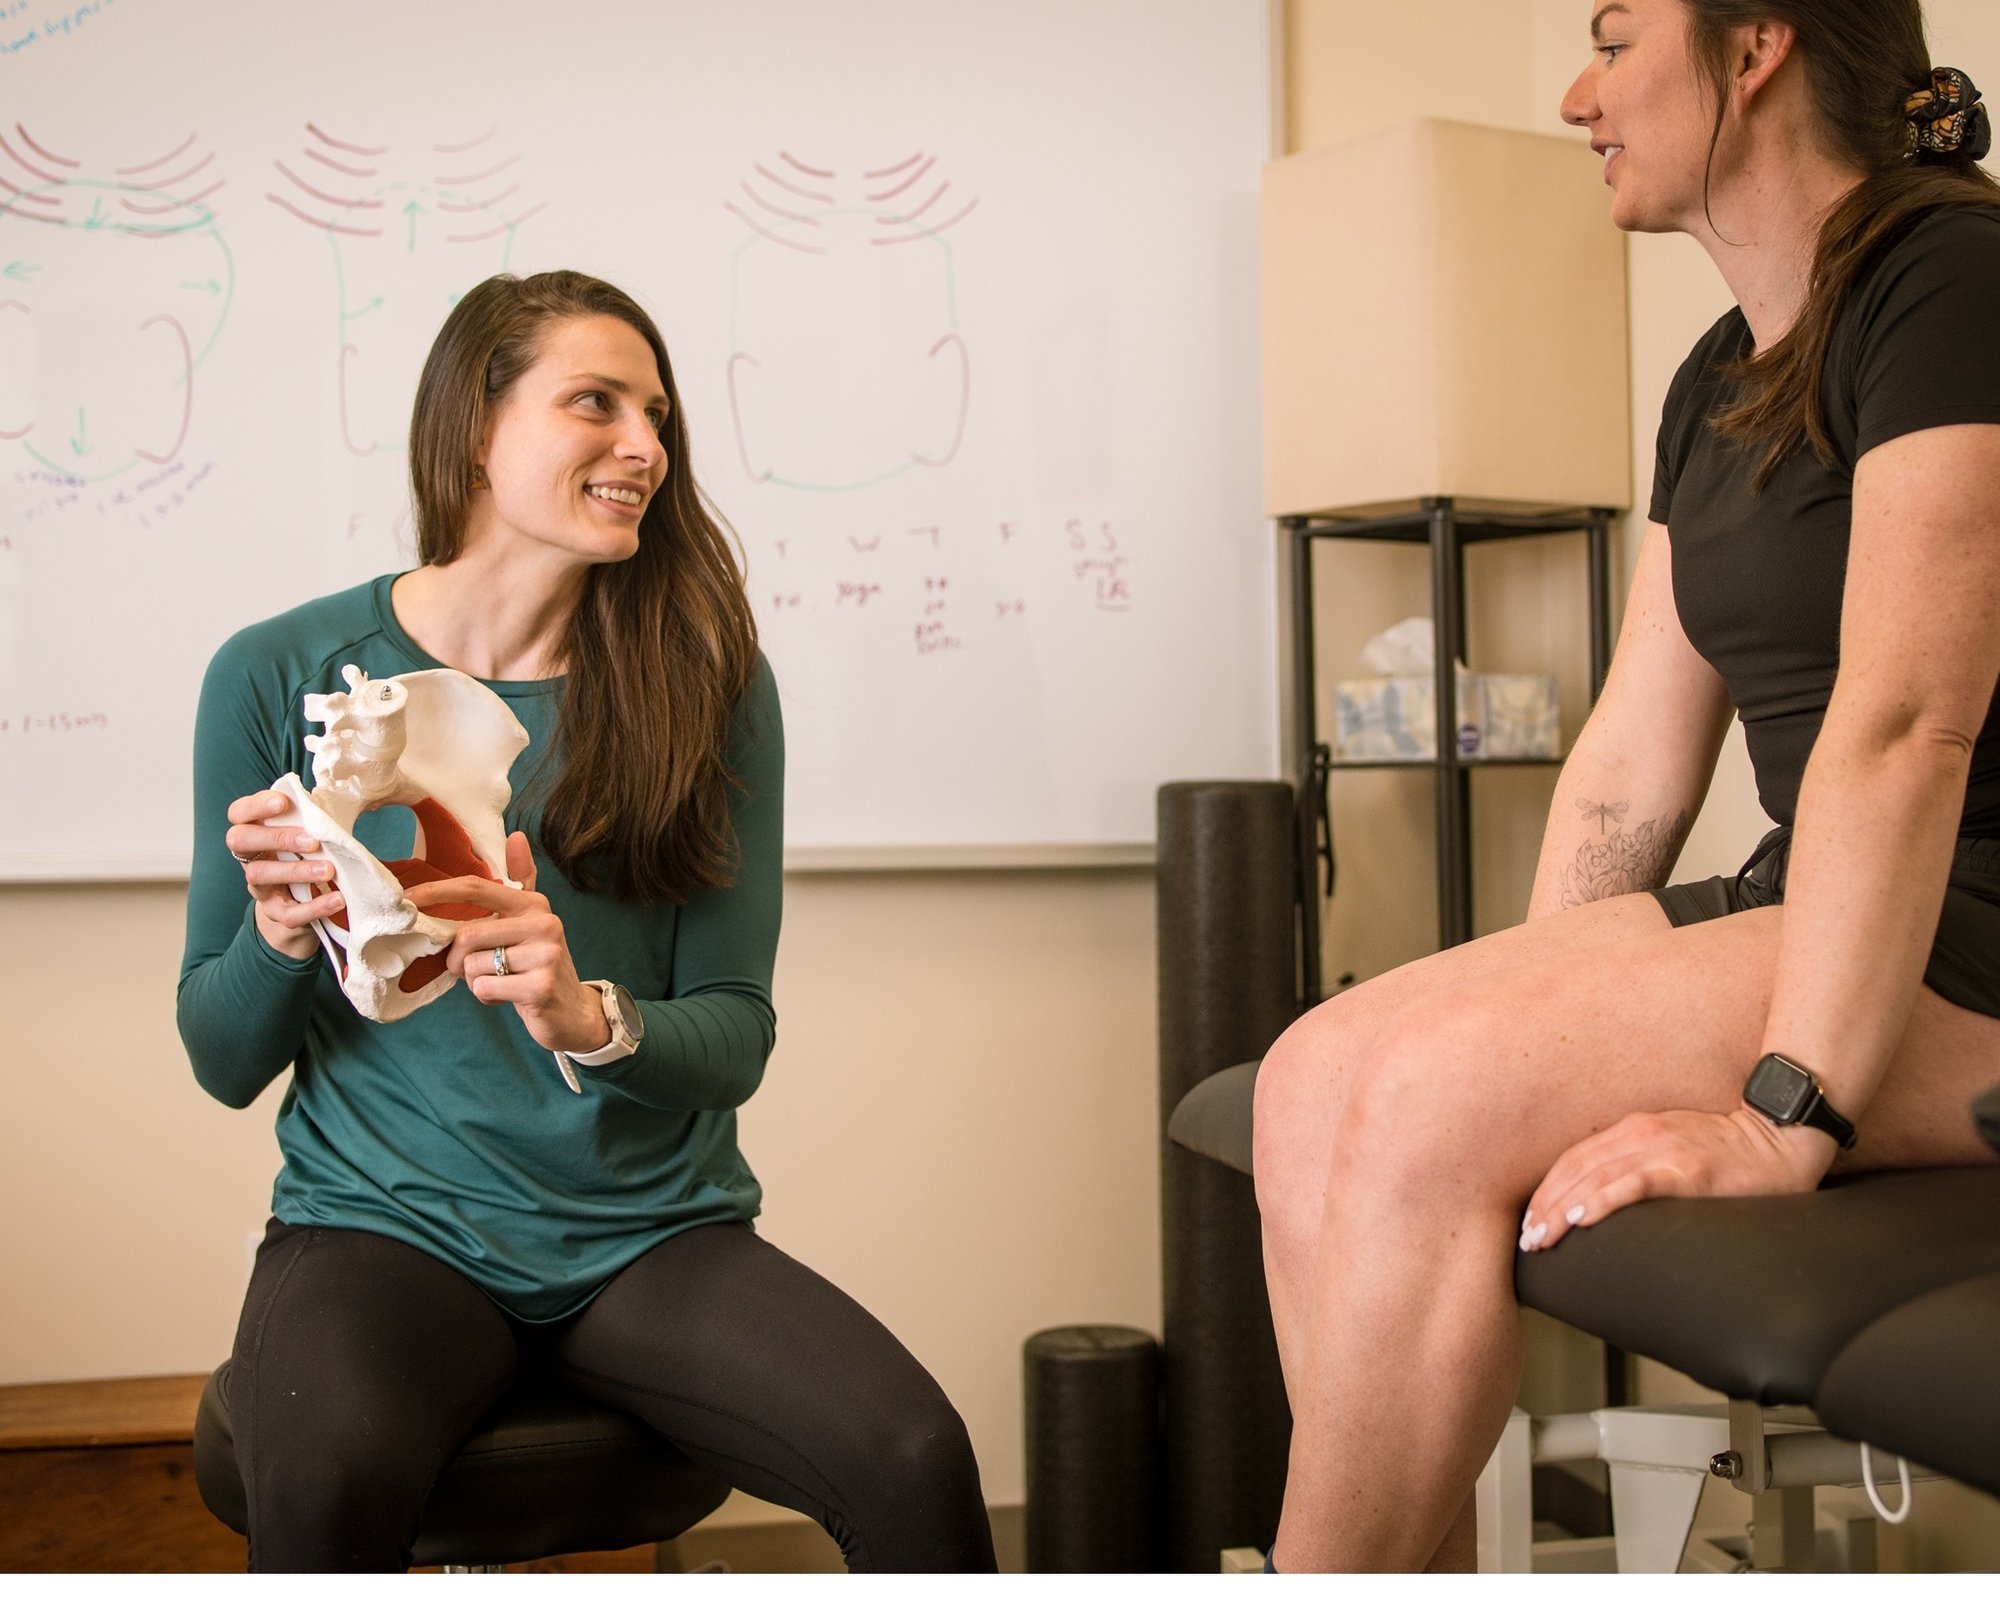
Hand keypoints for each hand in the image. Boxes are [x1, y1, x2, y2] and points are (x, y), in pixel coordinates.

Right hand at [224, 789, 343, 959]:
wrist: (302, 906)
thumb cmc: (306, 856)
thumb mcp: (306, 834)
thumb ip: (312, 818)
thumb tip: (337, 795)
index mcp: (255, 831)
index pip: (239, 812)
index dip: (256, 806)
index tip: (284, 802)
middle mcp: (250, 857)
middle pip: (240, 841)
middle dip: (276, 838)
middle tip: (311, 841)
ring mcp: (259, 886)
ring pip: (261, 876)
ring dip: (296, 872)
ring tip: (329, 871)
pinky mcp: (276, 913)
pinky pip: (289, 913)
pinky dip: (314, 907)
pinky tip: (337, 899)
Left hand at [404, 833, 612, 1056]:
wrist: (572, 1011)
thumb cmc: (537, 965)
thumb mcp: (530, 922)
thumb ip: (521, 882)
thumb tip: (516, 835)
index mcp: (533, 904)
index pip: (475, 888)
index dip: (436, 892)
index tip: (407, 899)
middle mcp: (544, 923)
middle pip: (467, 934)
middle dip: (457, 960)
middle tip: (472, 971)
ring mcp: (545, 955)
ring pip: (472, 965)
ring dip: (474, 980)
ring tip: (501, 982)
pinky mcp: (540, 986)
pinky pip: (484, 987)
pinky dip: (486, 996)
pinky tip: (508, 996)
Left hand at [1519, 1105, 1838, 1251]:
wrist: (1783, 1138)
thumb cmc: (1731, 1152)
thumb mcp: (1672, 1148)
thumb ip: (1640, 1163)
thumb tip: (1603, 1199)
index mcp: (1635, 1128)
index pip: (1575, 1160)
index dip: (1546, 1191)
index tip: (1530, 1220)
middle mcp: (1642, 1133)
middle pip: (1576, 1170)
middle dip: (1545, 1207)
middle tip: (1527, 1240)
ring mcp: (1664, 1149)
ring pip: (1596, 1178)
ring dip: (1562, 1210)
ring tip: (1543, 1238)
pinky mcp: (1688, 1169)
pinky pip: (1633, 1184)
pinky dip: (1601, 1201)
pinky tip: (1581, 1219)